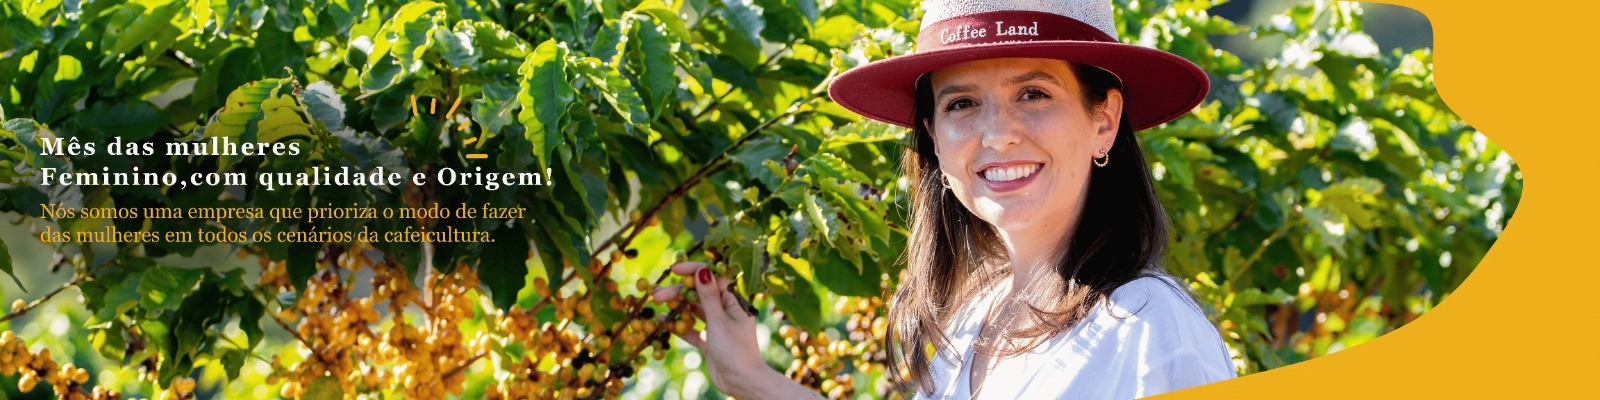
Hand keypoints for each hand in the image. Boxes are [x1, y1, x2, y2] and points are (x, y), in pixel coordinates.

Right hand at [651, 262, 766, 397]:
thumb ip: (708, 296)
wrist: (741, 382)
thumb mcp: (719, 320)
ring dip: (676, 306)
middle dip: (678, 292)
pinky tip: (661, 321)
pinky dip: (678, 325)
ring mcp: (717, 325)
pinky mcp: (709, 340)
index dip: (694, 270)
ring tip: (656, 302)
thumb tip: (702, 271)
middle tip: (657, 294)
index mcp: (735, 300)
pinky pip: (692, 328)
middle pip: (700, 294)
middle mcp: (726, 310)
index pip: (714, 277)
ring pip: (694, 310)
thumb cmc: (735, 349)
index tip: (675, 269)